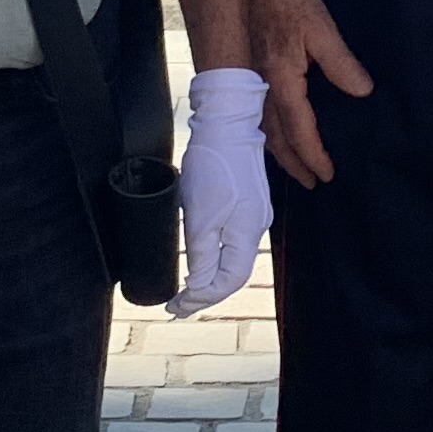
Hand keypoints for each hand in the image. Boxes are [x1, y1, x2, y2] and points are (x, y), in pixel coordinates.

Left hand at [168, 67, 270, 315]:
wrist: (227, 125)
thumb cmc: (213, 166)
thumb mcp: (201, 217)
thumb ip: (202, 257)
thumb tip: (198, 289)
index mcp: (246, 233)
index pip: (228, 281)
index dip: (202, 298)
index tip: (176, 306)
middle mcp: (255, 227)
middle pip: (233, 273)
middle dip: (205, 292)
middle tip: (177, 303)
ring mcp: (253, 215)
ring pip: (233, 257)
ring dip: (210, 276)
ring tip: (186, 287)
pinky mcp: (246, 204)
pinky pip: (233, 241)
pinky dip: (216, 257)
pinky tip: (201, 257)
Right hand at [255, 0, 369, 186]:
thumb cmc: (290, 3)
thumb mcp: (321, 29)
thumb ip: (340, 62)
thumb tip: (362, 91)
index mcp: (282, 82)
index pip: (299, 131)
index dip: (314, 155)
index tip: (327, 174)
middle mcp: (261, 90)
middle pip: (276, 139)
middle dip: (294, 164)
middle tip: (312, 182)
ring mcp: (251, 84)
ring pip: (263, 130)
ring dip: (279, 153)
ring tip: (296, 168)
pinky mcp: (248, 77)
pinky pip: (256, 116)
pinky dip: (268, 135)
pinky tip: (276, 137)